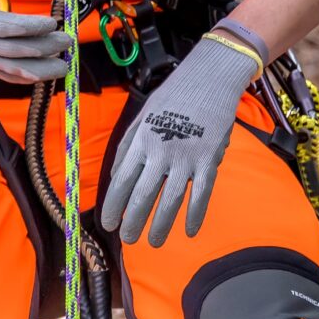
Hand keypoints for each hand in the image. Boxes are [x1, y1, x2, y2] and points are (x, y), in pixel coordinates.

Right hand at [0, 0, 70, 82]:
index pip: (9, 28)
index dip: (33, 27)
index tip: (53, 22)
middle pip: (17, 51)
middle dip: (46, 48)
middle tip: (68, 42)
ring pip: (13, 70)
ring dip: (41, 70)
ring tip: (63, 66)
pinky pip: (4, 75)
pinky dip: (24, 78)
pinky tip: (40, 77)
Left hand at [99, 37, 256, 246]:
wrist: (210, 76)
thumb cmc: (174, 96)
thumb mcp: (143, 115)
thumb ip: (128, 146)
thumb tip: (113, 177)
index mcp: (141, 140)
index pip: (121, 180)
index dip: (113, 206)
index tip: (108, 224)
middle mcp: (160, 150)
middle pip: (142, 195)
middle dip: (133, 222)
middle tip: (129, 239)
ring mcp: (186, 156)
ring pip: (170, 200)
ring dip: (161, 226)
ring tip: (154, 242)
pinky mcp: (209, 159)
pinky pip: (201, 194)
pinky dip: (195, 215)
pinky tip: (190, 231)